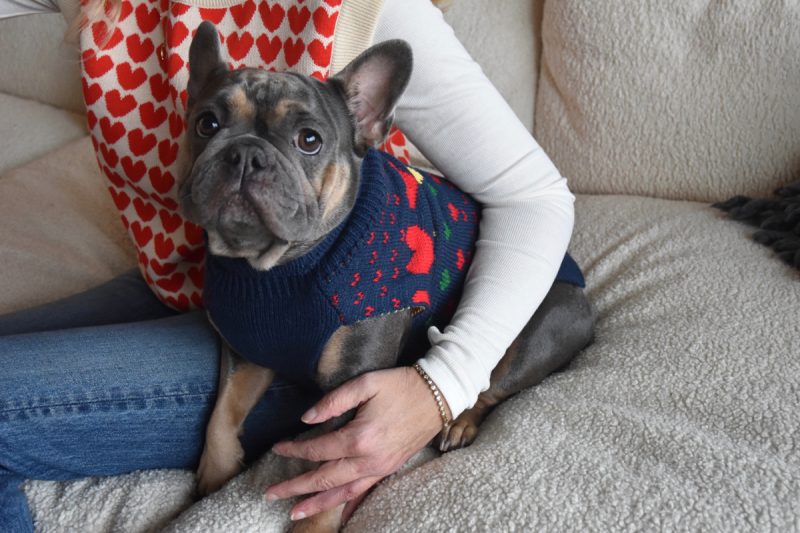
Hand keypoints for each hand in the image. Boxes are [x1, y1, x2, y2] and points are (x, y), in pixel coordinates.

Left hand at [265, 366, 449, 521]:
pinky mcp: (388, 469)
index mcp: (360, 436)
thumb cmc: (401, 385)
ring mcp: (380, 467)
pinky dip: (346, 504)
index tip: (277, 448)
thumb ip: (334, 400)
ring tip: (294, 512)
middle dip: (295, 487)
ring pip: (342, 492)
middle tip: (270, 494)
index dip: (294, 450)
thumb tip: (307, 418)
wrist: (437, 395)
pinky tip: (335, 512)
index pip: (318, 449)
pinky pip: (363, 492)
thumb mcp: (366, 383)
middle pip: (324, 478)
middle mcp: (369, 459)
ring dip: (316, 504)